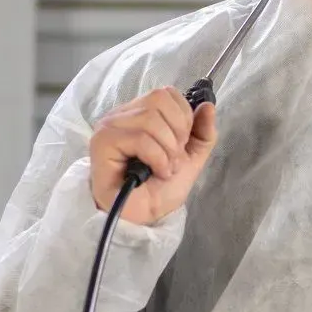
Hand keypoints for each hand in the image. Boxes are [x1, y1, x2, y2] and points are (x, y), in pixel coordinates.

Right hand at [88, 88, 216, 225]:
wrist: (144, 217)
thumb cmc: (160, 189)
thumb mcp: (191, 157)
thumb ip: (202, 132)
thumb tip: (208, 105)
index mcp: (140, 113)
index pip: (166, 93)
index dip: (183, 116)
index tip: (182, 143)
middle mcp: (122, 115)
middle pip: (159, 100)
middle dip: (178, 132)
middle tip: (174, 158)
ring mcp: (110, 127)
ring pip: (150, 120)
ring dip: (168, 150)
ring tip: (165, 169)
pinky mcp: (102, 143)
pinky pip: (140, 139)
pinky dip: (158, 158)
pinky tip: (156, 172)